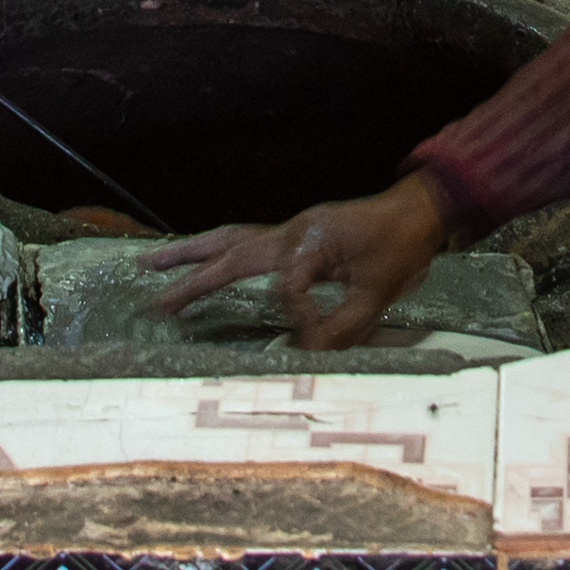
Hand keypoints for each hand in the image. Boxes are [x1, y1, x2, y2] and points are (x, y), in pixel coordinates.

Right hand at [143, 178, 451, 349]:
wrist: (417, 213)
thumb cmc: (401, 248)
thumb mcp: (379, 293)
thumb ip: (342, 327)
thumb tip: (305, 356)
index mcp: (310, 240)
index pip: (285, 288)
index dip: (298, 319)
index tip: (317, 337)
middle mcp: (291, 231)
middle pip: (229, 253)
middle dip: (190, 278)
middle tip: (155, 301)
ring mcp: (289, 230)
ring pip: (229, 239)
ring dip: (191, 253)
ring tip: (151, 263)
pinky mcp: (293, 235)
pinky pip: (245, 241)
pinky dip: (218, 250)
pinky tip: (202, 259)